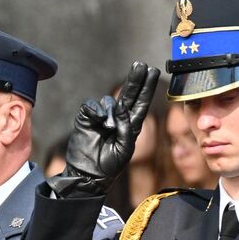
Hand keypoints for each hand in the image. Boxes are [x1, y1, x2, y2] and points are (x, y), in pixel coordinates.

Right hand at [51, 62, 160, 197]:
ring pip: (108, 101)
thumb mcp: (125, 149)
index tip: (153, 71)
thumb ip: (126, 127)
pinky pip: (91, 106)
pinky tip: (98, 121)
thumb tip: (119, 107)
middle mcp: (117, 118)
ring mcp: (101, 118)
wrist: (88, 175)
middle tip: (140, 65)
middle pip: (128, 94)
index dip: (147, 87)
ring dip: (110, 110)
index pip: (141, 102)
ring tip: (108, 127)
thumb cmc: (110, 166)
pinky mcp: (86, 119)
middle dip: (134, 79)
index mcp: (131, 125)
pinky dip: (96, 111)